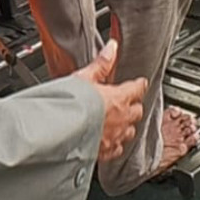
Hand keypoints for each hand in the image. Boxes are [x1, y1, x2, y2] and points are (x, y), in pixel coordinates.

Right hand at [74, 40, 146, 162]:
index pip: (137, 89)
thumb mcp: (84, 77)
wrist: (59, 133)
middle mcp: (121, 119)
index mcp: (118, 98)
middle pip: (137, 111)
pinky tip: (110, 140)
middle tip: (128, 101)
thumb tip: (112, 47)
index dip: (139, 85)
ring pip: (131, 131)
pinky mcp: (106, 152)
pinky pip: (118, 148)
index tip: (140, 83)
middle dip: (134, 105)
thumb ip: (101, 64)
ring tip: (120, 121)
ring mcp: (115, 137)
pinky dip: (117, 143)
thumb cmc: (70, 105)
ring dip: (127, 125)